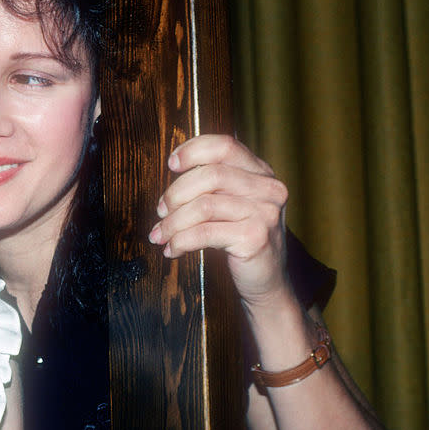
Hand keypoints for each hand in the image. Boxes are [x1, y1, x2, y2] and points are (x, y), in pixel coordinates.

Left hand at [148, 134, 289, 307]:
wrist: (268, 283)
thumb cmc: (242, 241)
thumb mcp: (233, 204)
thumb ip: (214, 184)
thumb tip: (174, 167)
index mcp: (261, 173)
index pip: (225, 146)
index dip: (193, 150)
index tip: (171, 163)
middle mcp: (268, 189)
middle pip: (210, 175)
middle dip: (176, 193)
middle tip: (160, 211)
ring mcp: (264, 213)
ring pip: (203, 205)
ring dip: (173, 222)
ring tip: (160, 235)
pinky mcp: (255, 238)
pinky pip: (204, 233)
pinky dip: (180, 241)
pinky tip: (172, 250)